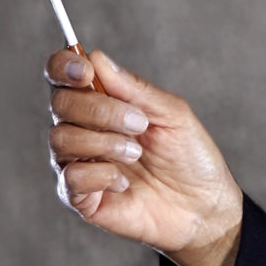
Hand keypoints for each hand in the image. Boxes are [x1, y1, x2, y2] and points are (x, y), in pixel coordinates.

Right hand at [47, 47, 244, 265]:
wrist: (205, 207)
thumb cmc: (190, 158)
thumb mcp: (173, 115)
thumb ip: (135, 89)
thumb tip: (96, 58)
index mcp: (100, 103)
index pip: (62, 76)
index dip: (64, 66)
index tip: (86, 71)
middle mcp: (81, 129)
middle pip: (60, 103)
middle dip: (101, 110)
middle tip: (139, 125)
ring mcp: (77, 163)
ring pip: (62, 138)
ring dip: (105, 143)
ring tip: (137, 154)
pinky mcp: (80, 197)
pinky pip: (71, 176)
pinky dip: (102, 174)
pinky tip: (126, 183)